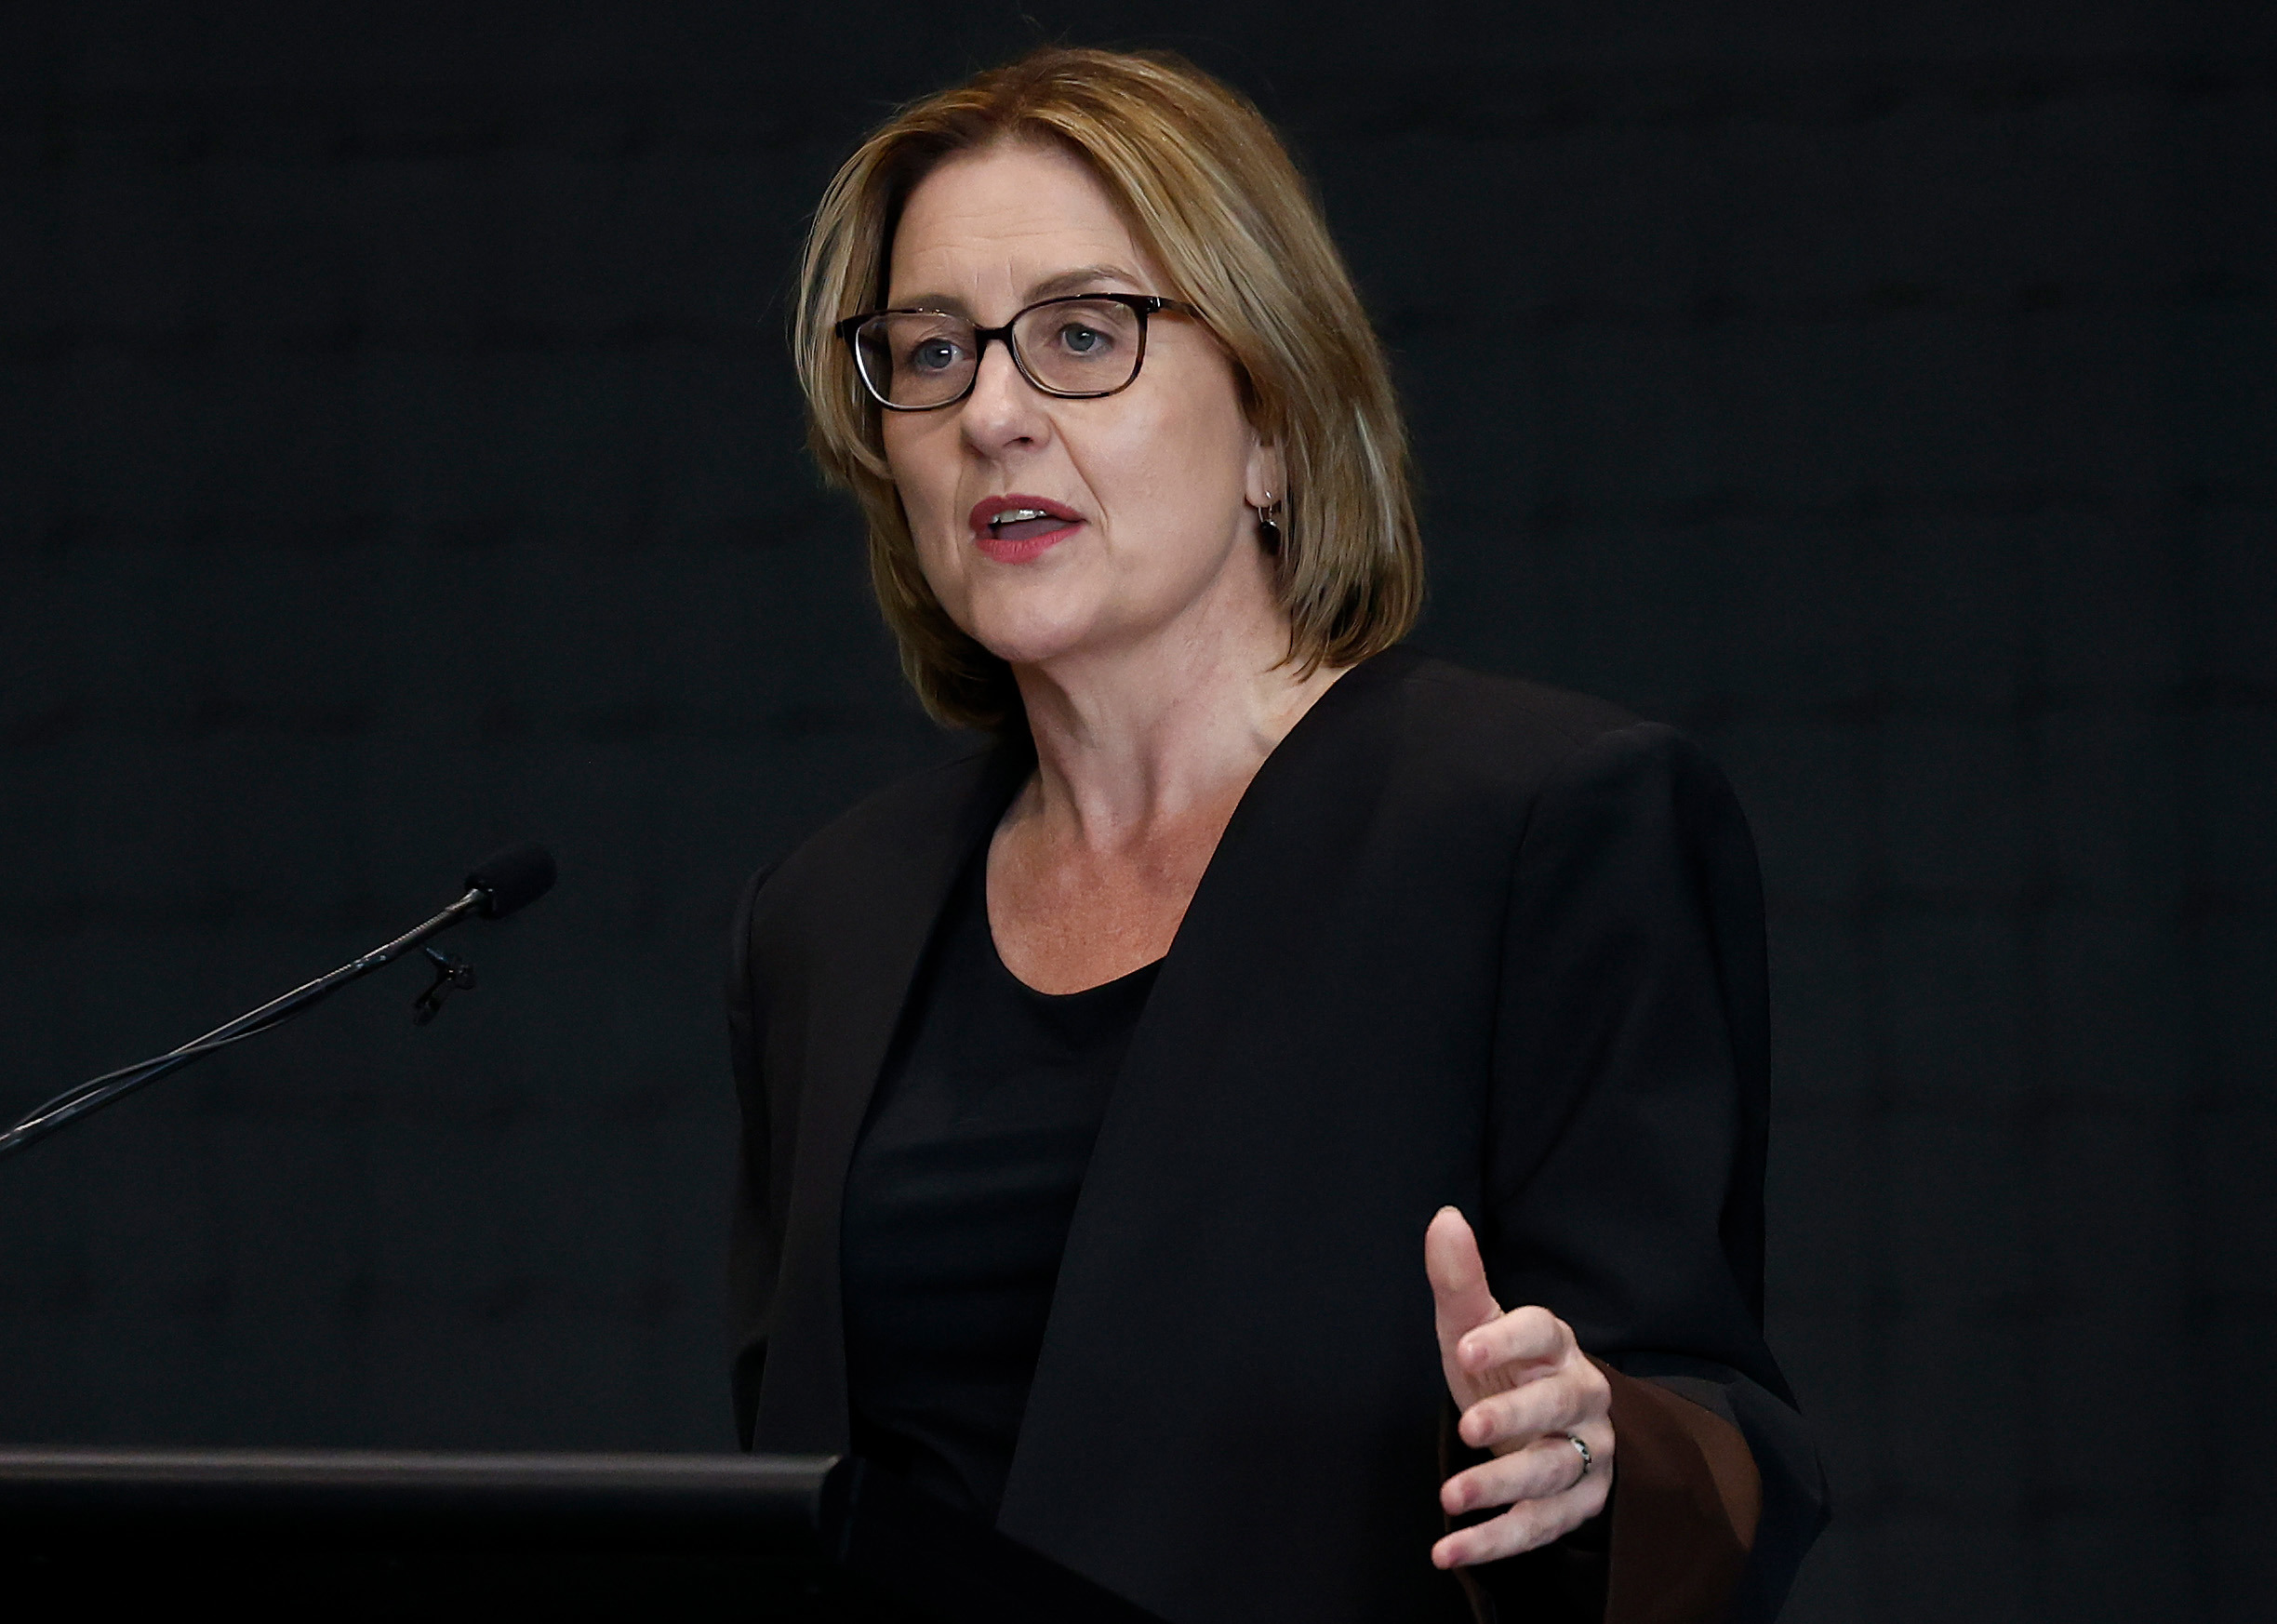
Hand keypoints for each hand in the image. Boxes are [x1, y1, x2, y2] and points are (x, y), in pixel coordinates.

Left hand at [1425, 1206, 1613, 1567]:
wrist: (1542, 1428)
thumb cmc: (1501, 1370)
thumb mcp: (1473, 1326)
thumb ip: (1459, 1281)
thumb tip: (1443, 1217)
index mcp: (1554, 1344)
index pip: (1541, 1331)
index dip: (1507, 1339)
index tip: (1464, 1348)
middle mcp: (1582, 1395)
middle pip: (1558, 1405)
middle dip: (1515, 1418)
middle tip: (1469, 1427)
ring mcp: (1587, 1451)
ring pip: (1553, 1469)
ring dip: (1503, 1486)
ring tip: (1451, 1497)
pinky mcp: (1581, 1502)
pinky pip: (1542, 1524)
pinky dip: (1497, 1540)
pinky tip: (1449, 1548)